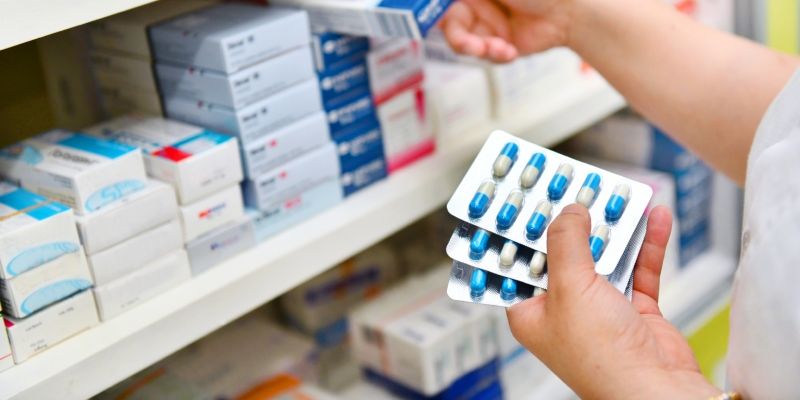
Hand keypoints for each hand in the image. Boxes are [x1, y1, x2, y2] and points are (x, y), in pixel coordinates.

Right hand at [439, 0, 574, 61]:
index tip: (433, 21)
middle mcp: (478, 5)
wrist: (570, 12)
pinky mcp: (500, 46)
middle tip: (471, 46)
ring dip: (479, 50)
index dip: (433, 12)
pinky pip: (486, 57)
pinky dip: (496, 56)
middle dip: (459, 39)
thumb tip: (440, 3)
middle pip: (450, 26)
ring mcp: (489, 26)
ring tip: (498, 49)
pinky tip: (511, 51)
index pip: (443, 4)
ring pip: (466, 45)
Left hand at [507, 204, 720, 398]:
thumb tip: (569, 211)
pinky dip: (646, 244)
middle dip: (574, 221)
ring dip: (614, 228)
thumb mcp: (570, 288)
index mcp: (532, 311)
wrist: (657, 390)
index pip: (519, 262)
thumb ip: (567, 243)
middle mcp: (563, 310)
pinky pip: (639, 269)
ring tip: (618, 195)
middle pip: (564, 254)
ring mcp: (600, 310)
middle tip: (577, 187)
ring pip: (604, 257)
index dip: (522, 230)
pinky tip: (654, 218)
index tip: (527, 199)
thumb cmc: (601, 357)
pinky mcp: (634, 310)